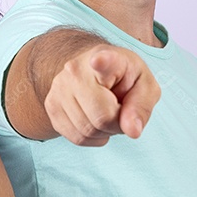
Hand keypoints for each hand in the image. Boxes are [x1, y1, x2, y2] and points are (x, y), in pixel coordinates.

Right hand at [44, 45, 160, 146]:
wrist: (94, 71)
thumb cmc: (124, 78)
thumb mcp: (145, 87)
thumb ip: (142, 107)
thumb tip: (132, 131)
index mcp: (108, 59)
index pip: (102, 60)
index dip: (101, 62)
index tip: (98, 60)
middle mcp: (76, 70)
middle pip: (101, 117)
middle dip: (117, 124)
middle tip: (120, 110)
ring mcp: (59, 88)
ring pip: (87, 131)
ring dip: (104, 132)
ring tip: (107, 112)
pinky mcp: (51, 106)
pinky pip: (76, 138)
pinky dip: (91, 138)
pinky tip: (94, 120)